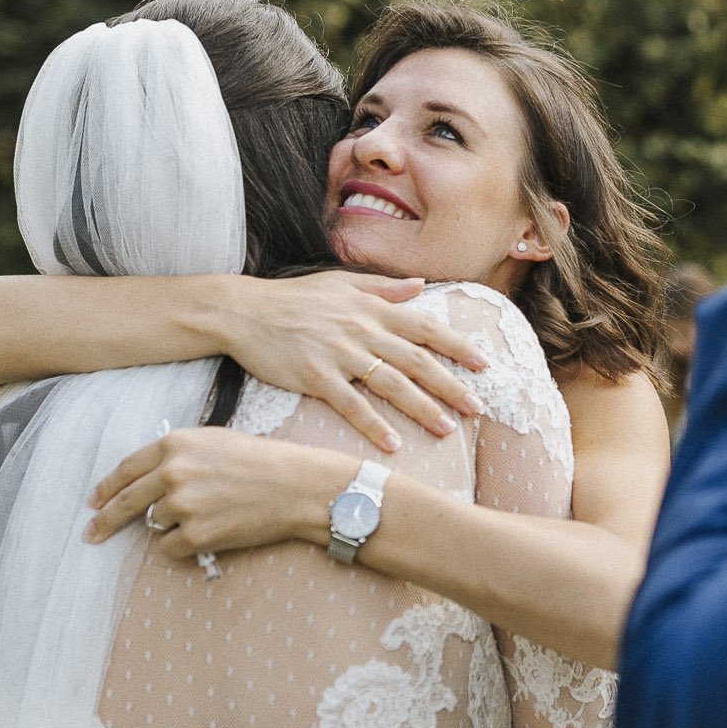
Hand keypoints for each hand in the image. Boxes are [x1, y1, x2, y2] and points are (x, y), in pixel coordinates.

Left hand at [86, 428, 351, 557]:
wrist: (297, 486)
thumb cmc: (261, 461)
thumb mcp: (213, 441)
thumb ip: (176, 455)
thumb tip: (144, 479)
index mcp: (174, 444)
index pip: (125, 469)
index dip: (106, 487)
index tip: (94, 501)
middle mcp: (172, 473)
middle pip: (125, 502)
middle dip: (105, 520)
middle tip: (91, 533)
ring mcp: (182, 505)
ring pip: (153, 525)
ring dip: (169, 526)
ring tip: (204, 517)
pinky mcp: (195, 535)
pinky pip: (170, 548)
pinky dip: (182, 546)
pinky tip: (208, 533)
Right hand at [222, 272, 486, 450]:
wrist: (242, 311)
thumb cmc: (293, 298)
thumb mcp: (340, 283)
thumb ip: (383, 287)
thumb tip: (420, 286)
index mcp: (372, 308)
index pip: (425, 327)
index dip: (457, 346)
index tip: (484, 364)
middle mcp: (361, 330)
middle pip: (416, 360)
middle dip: (450, 384)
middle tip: (477, 407)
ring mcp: (338, 354)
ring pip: (390, 383)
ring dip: (421, 407)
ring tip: (447, 429)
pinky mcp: (314, 376)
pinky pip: (350, 404)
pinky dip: (373, 425)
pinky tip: (393, 444)